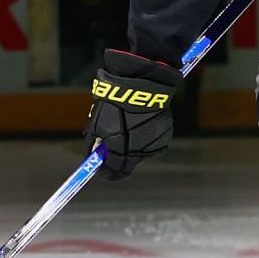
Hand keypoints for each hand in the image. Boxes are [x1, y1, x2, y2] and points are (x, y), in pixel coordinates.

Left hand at [84, 49, 184, 178]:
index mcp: (118, 148)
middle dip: (118, 163)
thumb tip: (94, 154)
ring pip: (140, 154)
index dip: (105, 172)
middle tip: (111, 158)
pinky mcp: (164, 137)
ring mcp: (152, 144)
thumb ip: (96, 142)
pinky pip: (151, 144)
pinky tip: (139, 126)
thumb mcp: (98, 121)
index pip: (111, 170)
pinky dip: (144, 140)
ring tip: (127, 132)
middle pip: (127, 166)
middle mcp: (137, 150)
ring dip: (132, 150)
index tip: (101, 171)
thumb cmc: (115, 100)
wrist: (141, 84)